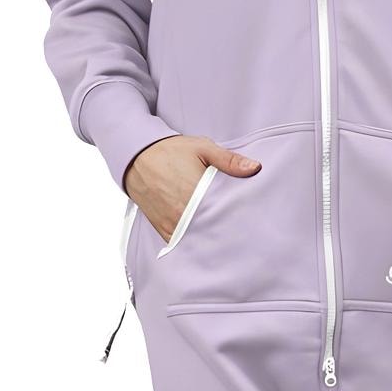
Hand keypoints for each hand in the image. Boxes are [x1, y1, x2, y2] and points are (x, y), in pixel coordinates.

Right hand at [125, 134, 261, 242]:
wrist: (136, 157)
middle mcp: (183, 212)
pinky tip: (206, 240)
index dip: (239, 218)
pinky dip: (194, 241)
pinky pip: (182, 242)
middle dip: (227, 231)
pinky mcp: (163, 229)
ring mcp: (172, 223)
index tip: (251, 221)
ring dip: (210, 238)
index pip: (224, 212)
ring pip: (197, 239)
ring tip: (227, 239)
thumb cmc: (170, 151)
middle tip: (244, 233)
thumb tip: (255, 167)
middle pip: (212, 229)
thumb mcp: (202, 148)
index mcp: (196, 191)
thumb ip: (229, 160)